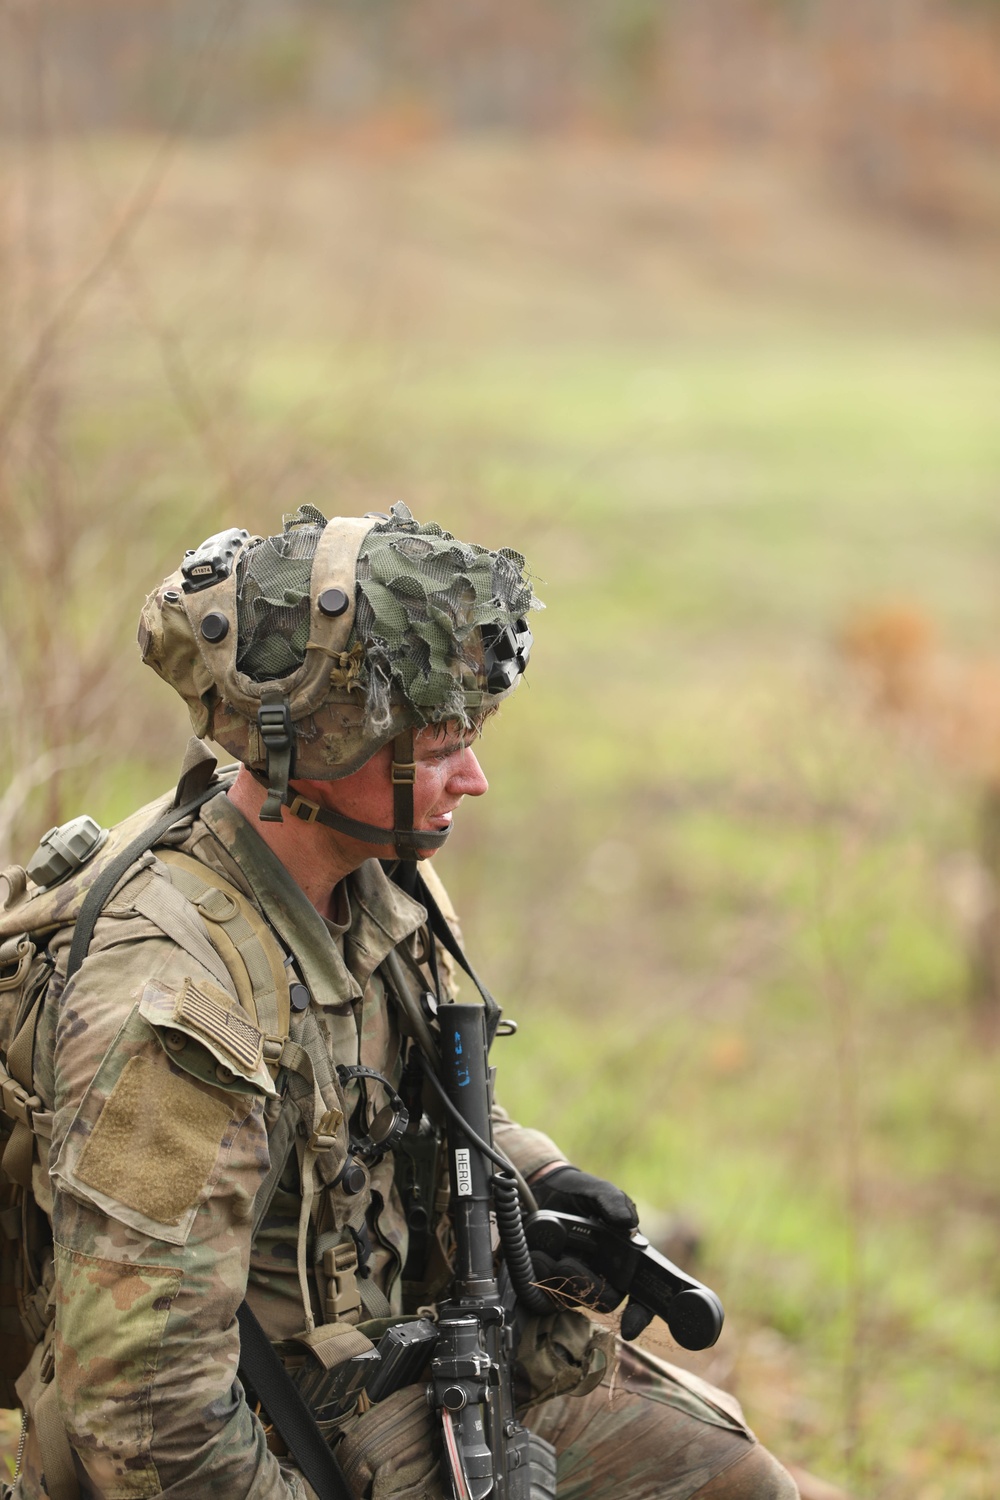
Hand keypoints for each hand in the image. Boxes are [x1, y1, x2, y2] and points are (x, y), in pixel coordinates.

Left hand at [528, 1165, 652, 1339]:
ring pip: (575, 1299)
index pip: (642, 1294)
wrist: (541, 1187)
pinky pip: (549, 1294)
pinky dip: (542, 1278)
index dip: (640, 1314)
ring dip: (558, 1280)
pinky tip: (535, 1257)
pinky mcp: (552, 1282)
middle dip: (585, 1285)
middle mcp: (605, 1274)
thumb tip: (628, 1222)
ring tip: (541, 1254)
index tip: (630, 1327)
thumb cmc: (577, 1191)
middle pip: (605, 1299)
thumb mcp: (597, 1191)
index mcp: (625, 1257)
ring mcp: (577, 1280)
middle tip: (565, 1262)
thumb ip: (614, 1201)